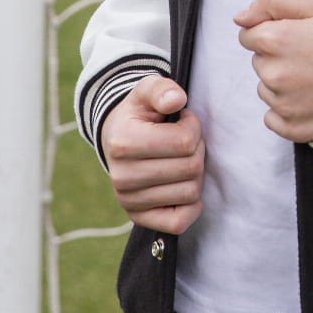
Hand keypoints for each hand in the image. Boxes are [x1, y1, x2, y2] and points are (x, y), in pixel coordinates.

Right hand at [100, 77, 203, 231]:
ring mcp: (128, 200)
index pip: (185, 142)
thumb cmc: (139, 115)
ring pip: (190, 193)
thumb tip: (176, 100)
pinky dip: (190, 206)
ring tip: (178, 159)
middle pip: (191, 168)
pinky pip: (178, 222)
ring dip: (194, 174)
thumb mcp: (147, 92)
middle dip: (196, 150)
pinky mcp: (137, 218)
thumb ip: (162, 89)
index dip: (193, 127)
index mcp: (123, 143)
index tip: (181, 121)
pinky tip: (182, 186)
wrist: (116, 139)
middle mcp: (122, 176)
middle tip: (182, 141)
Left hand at [234, 0, 312, 143]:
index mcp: (275, 41)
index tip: (298, 37)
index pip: (249, 35)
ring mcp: (283, 105)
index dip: (272, 32)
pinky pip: (273, 119)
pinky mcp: (294, 129)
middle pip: (259, 62)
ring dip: (283, 84)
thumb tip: (240, 17)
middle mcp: (273, 75)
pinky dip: (288, 110)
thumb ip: (273, 2)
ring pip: (266, 90)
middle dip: (279, 57)